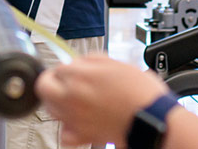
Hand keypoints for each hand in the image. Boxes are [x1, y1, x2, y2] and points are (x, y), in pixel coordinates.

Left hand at [35, 55, 170, 146]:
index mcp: (80, 76)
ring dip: (57, 103)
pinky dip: (67, 128)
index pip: (58, 67)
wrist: (153, 119)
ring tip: (72, 100)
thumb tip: (82, 62)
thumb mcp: (118, 64)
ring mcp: (75, 118)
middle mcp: (72, 96)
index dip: (66, 67)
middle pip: (44, 87)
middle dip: (51, 82)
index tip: (72, 69)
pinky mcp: (82, 136)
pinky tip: (77, 121)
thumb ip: (93, 60)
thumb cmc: (141, 93)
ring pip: (50, 109)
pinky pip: (64, 133)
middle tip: (62, 82)